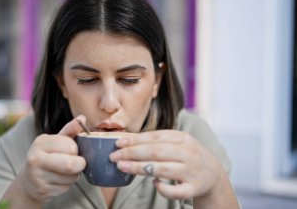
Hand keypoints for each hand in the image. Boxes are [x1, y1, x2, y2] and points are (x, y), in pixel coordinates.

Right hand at [14, 116, 85, 203]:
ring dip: (74, 175)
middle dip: (80, 164)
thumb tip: (82, 118)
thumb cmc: (46, 157)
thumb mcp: (55, 141)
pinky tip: (59, 181)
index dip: (76, 149)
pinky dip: (67, 185)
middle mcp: (36, 158)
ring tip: (66, 171)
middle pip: (71, 164)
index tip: (72, 150)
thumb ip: (70, 130)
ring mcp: (38, 176)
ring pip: (71, 177)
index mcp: (41, 142)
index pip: (70, 145)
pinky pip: (66, 187)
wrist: (28, 182)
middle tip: (78, 163)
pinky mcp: (42, 190)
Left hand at [109, 130, 225, 199]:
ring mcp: (192, 171)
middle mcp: (188, 153)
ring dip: (140, 168)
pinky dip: (164, 189)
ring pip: (163, 169)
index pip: (155, 137)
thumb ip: (157, 141)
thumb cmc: (187, 156)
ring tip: (122, 167)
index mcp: (183, 138)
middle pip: (156, 152)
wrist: (214, 174)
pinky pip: (177, 191)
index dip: (135, 140)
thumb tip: (127, 140)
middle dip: (132, 153)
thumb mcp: (177, 142)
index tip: (118, 143)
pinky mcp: (194, 188)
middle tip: (114, 156)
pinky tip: (154, 184)